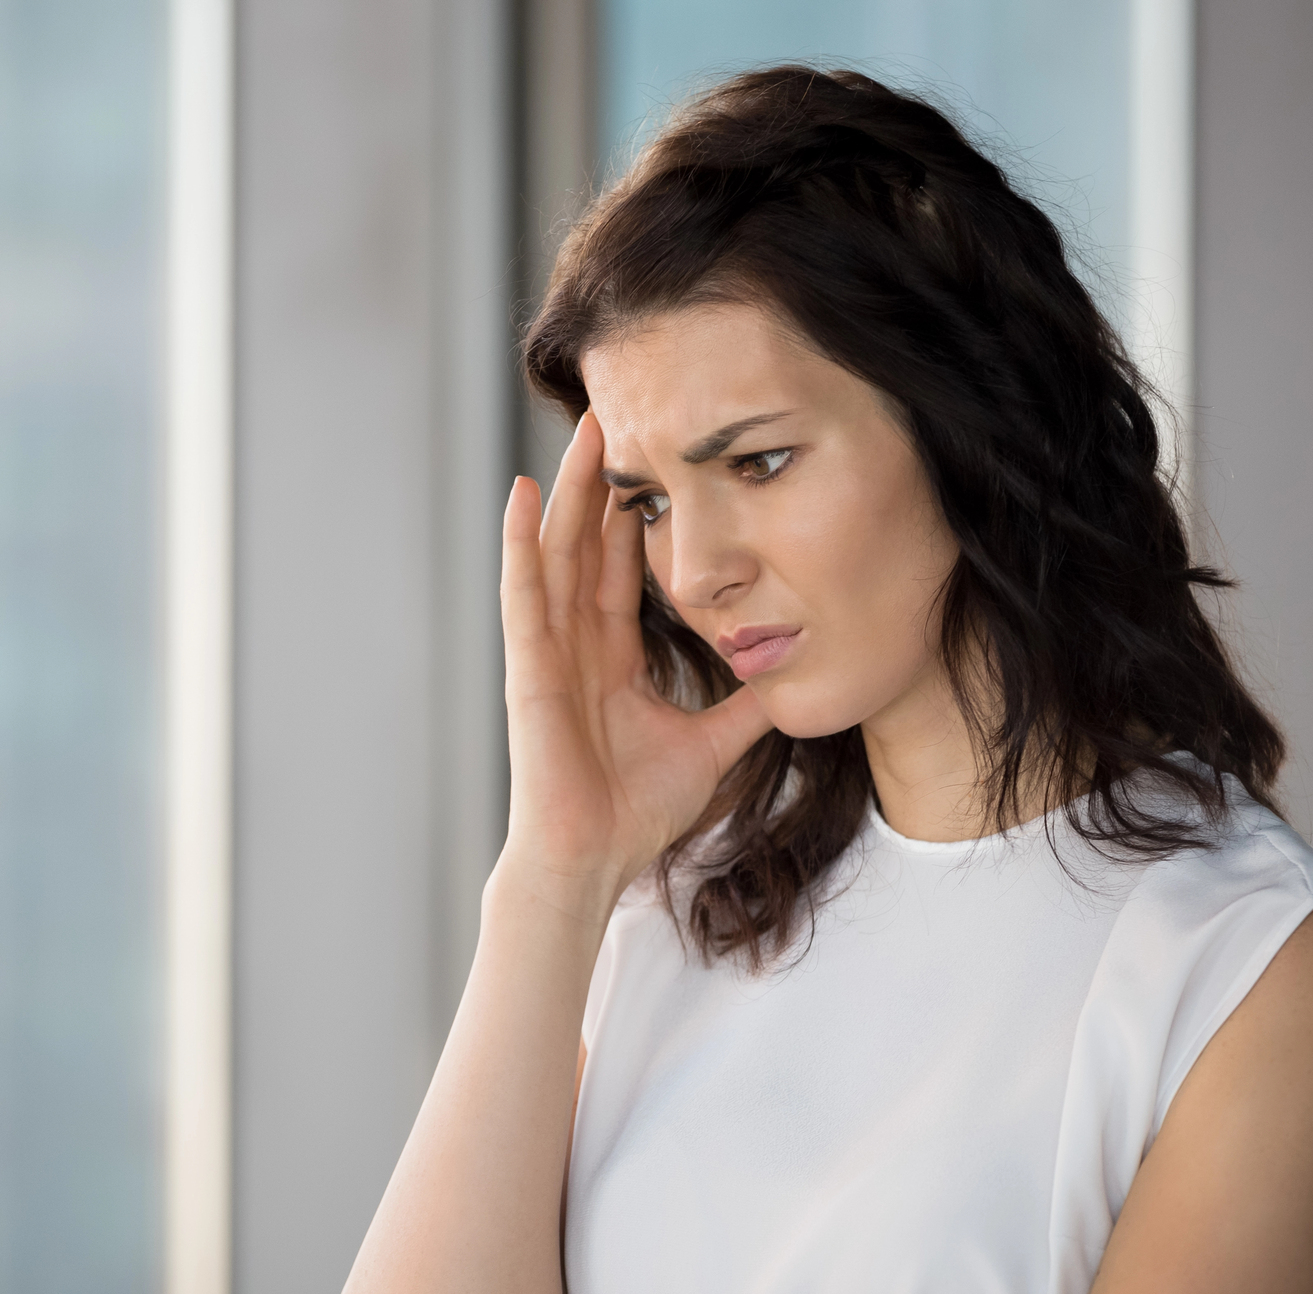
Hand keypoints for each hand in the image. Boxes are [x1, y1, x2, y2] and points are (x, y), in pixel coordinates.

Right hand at [497, 412, 771, 921]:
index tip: (657, 461)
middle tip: (620, 415)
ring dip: (568, 491)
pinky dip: (518, 541)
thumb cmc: (635, 813)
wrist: (593, 859)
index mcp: (611, 659)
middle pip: (588, 545)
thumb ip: (744, 708)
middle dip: (603, 483)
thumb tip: (794, 680)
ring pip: (557, 551)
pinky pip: (522, 592)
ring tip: (584, 430)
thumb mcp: (711, 745)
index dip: (637, 515)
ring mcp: (547, 650)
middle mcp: (576, 644)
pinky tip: (519, 492)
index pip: (622, 570)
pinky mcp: (527, 665)